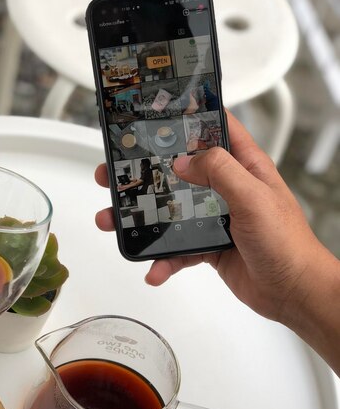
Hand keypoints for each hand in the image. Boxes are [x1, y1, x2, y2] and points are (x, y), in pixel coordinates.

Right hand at [95, 112, 339, 367]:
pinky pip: (178, 248)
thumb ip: (220, 172)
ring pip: (171, 211)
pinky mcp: (209, 246)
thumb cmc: (287, 244)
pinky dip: (163, 258)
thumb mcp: (254, 197)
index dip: (188, 120)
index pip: (215, 131)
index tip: (156, 117)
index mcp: (244, 167)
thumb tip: (184, 160)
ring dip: (143, 218)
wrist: (292, 292)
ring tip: (115, 222)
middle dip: (146, 172)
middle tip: (116, 174)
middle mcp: (228, 189)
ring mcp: (216, 218)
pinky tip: (154, 268)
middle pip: (180, 172)